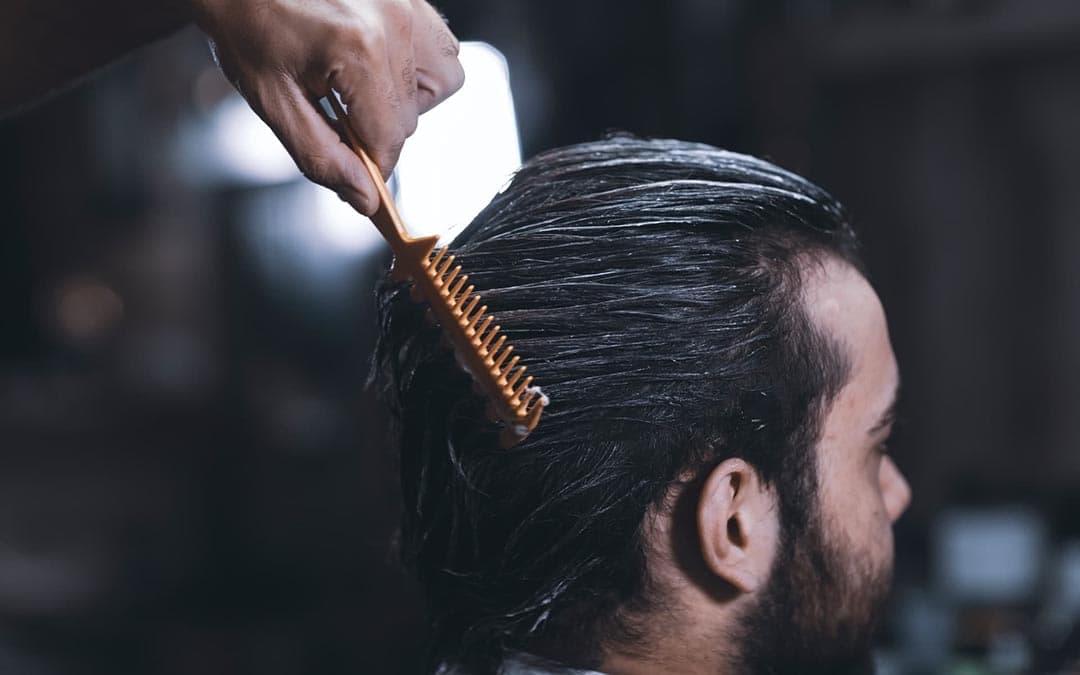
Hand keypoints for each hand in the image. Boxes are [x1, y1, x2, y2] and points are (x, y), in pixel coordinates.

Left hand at [190, 0, 463, 213]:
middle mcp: (393, 23)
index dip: (371, 165)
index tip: (356, 170)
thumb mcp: (273, 101)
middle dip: (377, 129)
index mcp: (358, 50)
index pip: (389, 140)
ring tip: (364, 88)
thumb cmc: (246, 22)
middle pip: (413, 118)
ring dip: (409, 100)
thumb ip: (321, 156)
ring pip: (442, 83)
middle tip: (337, 113)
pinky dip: (418, 65)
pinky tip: (380, 64)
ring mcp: (407, 4)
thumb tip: (363, 197)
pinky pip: (441, 47)